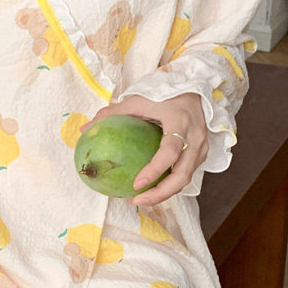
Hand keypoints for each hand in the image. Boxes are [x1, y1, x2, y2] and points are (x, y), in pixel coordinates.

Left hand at [79, 93, 207, 205]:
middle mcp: (195, 138)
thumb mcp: (138, 99)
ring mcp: (202, 148)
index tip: (136, 184)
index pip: (170, 152)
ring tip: (138, 199)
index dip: (155, 170)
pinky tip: (149, 189)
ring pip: (185, 180)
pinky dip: (168, 185)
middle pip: (182, 176)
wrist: (195, 86)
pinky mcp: (201, 154)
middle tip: (135, 201)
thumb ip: (113, 113)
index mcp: (180, 121)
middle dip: (160, 194)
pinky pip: (185, 175)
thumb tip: (85, 129)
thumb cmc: (164, 92)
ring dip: (163, 194)